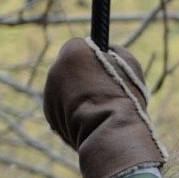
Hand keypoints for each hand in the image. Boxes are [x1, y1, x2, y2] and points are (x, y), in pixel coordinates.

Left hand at [44, 38, 165, 177]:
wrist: (112, 132)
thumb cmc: (124, 96)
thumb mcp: (129, 64)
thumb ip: (113, 50)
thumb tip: (106, 50)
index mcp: (73, 53)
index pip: (79, 45)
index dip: (92, 55)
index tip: (103, 65)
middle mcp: (55, 70)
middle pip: (69, 67)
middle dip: (83, 75)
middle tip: (104, 89)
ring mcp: (49, 94)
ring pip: (65, 88)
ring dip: (79, 95)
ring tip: (100, 108)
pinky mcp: (50, 115)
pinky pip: (62, 108)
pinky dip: (73, 112)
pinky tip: (91, 119)